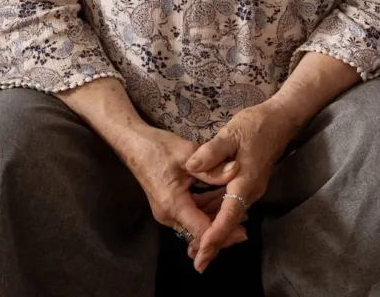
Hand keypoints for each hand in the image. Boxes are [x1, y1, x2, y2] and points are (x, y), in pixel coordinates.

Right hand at [122, 126, 245, 255]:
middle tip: (245, 227)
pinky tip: (222, 203)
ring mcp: (166, 211)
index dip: (222, 234)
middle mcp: (168, 214)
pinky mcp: (168, 206)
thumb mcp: (188, 154)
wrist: (134, 144)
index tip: (242, 233)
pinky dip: (206, 211)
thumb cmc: (159, 147)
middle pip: (198, 232)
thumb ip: (212, 168)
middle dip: (221, 231)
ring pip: (195, 224)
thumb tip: (236, 169)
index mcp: (173, 204)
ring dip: (215, 220)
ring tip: (240, 215)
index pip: (201, 230)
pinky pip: (190, 215)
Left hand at [182, 103, 296, 271]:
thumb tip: (191, 166)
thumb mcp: (231, 133)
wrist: (281, 119)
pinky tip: (202, 216)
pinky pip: (230, 204)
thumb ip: (212, 151)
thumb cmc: (256, 125)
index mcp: (245, 181)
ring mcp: (250, 188)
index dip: (215, 236)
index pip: (229, 215)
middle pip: (229, 223)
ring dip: (213, 230)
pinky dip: (217, 214)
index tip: (203, 253)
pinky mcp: (247, 183)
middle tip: (195, 260)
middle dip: (213, 242)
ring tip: (193, 246)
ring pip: (229, 215)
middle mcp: (250, 190)